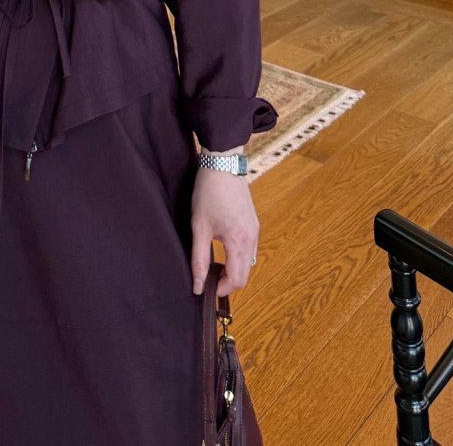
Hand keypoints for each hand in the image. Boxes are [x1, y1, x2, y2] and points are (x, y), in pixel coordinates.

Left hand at [190, 170, 259, 298]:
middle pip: (245, 274)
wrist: (222, 163)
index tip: (206, 287)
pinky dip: (238, 256)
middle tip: (208, 277)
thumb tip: (198, 285)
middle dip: (228, 281)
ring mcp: (255, 229)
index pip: (237, 280)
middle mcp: (252, 237)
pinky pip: (249, 249)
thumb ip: (199, 259)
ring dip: (233, 269)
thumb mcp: (199, 227)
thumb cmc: (208, 192)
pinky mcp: (253, 222)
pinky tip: (222, 249)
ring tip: (213, 263)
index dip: (222, 289)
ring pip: (248, 262)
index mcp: (240, 241)